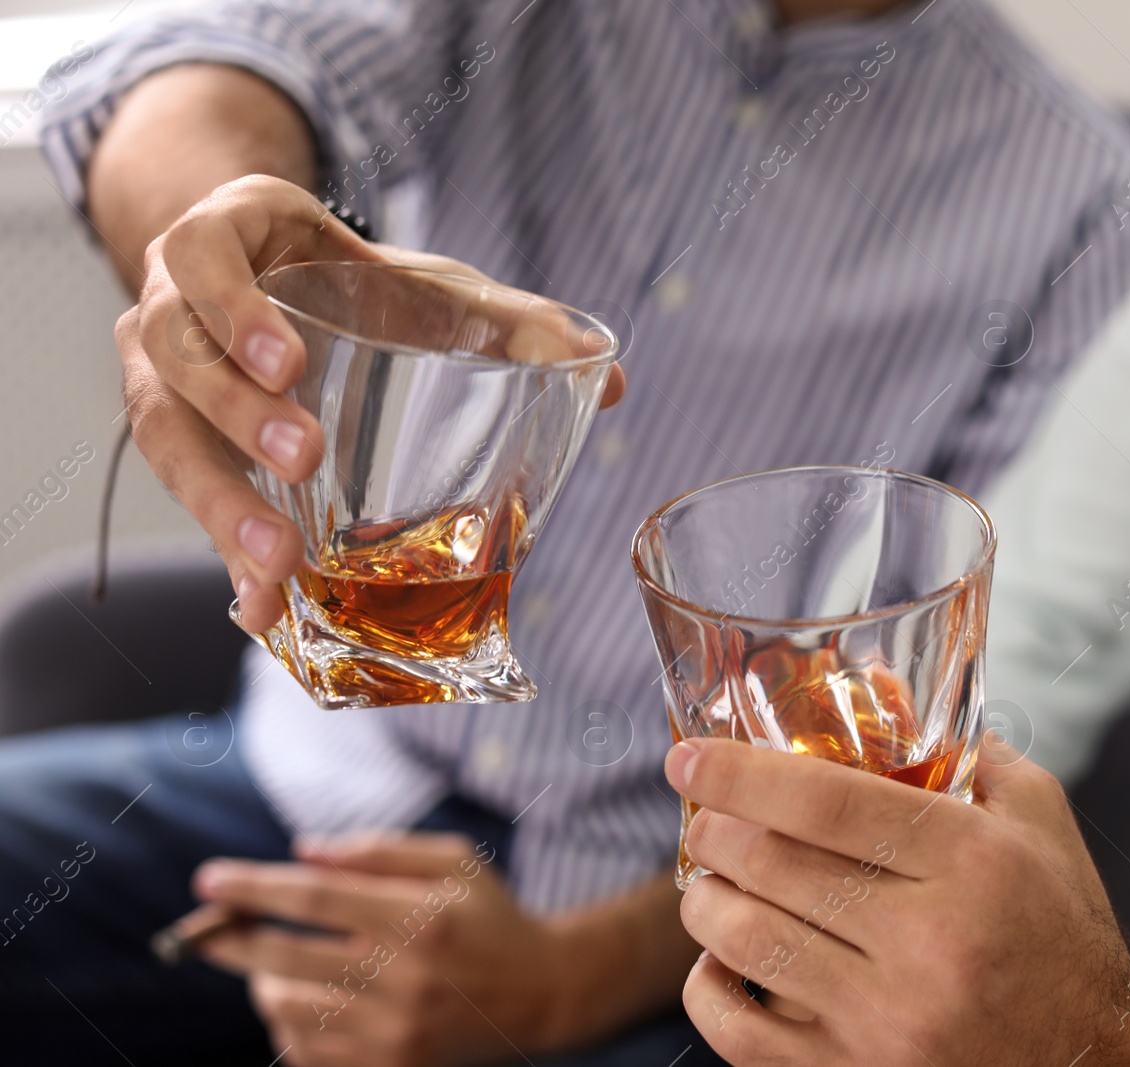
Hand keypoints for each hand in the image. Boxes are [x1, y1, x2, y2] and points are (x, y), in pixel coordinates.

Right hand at [117, 174, 625, 630]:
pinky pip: (186, 497)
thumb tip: (611, 378)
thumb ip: (511, 320)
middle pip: (175, 355)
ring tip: (276, 563)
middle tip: (305, 459)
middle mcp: (171, 300)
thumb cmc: (361, 283)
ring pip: (163, 433)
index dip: (234, 307)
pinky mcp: (177, 440)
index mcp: (229, 236)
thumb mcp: (428, 285)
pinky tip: (259, 607)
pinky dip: (223, 552)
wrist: (286, 285)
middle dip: (237, 412)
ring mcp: (158, 371)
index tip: (290, 361)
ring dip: (216, 499)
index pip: (202, 255)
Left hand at [195, 833, 569, 1066]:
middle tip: (206, 929)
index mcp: (420, 919)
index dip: (254, 888)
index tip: (208, 881)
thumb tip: (303, 853)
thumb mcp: (454, 862)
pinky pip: (306, 1054)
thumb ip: (379, 850)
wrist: (543, 993)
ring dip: (262, 983)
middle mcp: (405, 979)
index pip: (315, 899)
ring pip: (287, 1011)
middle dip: (230, 940)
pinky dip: (287, 1027)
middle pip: (285, 958)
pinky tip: (300, 1002)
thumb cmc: (489, 916)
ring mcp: (396, 1033)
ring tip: (271, 965)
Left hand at [666, 739, 1129, 1066]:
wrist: (1099, 1061)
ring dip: (705, 901)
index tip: (688, 758)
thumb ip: (969, 754)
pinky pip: (746, 1037)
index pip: (825, 803)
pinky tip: (714, 963)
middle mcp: (928, 941)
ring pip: (748, 944)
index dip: (741, 774)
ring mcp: (890, 1020)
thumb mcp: (1041, 823)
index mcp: (971, 862)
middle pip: (774, 866)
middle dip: (712, 830)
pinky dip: (708, 993)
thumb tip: (885, 694)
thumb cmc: (1064, 932)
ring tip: (707, 879)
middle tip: (699, 815)